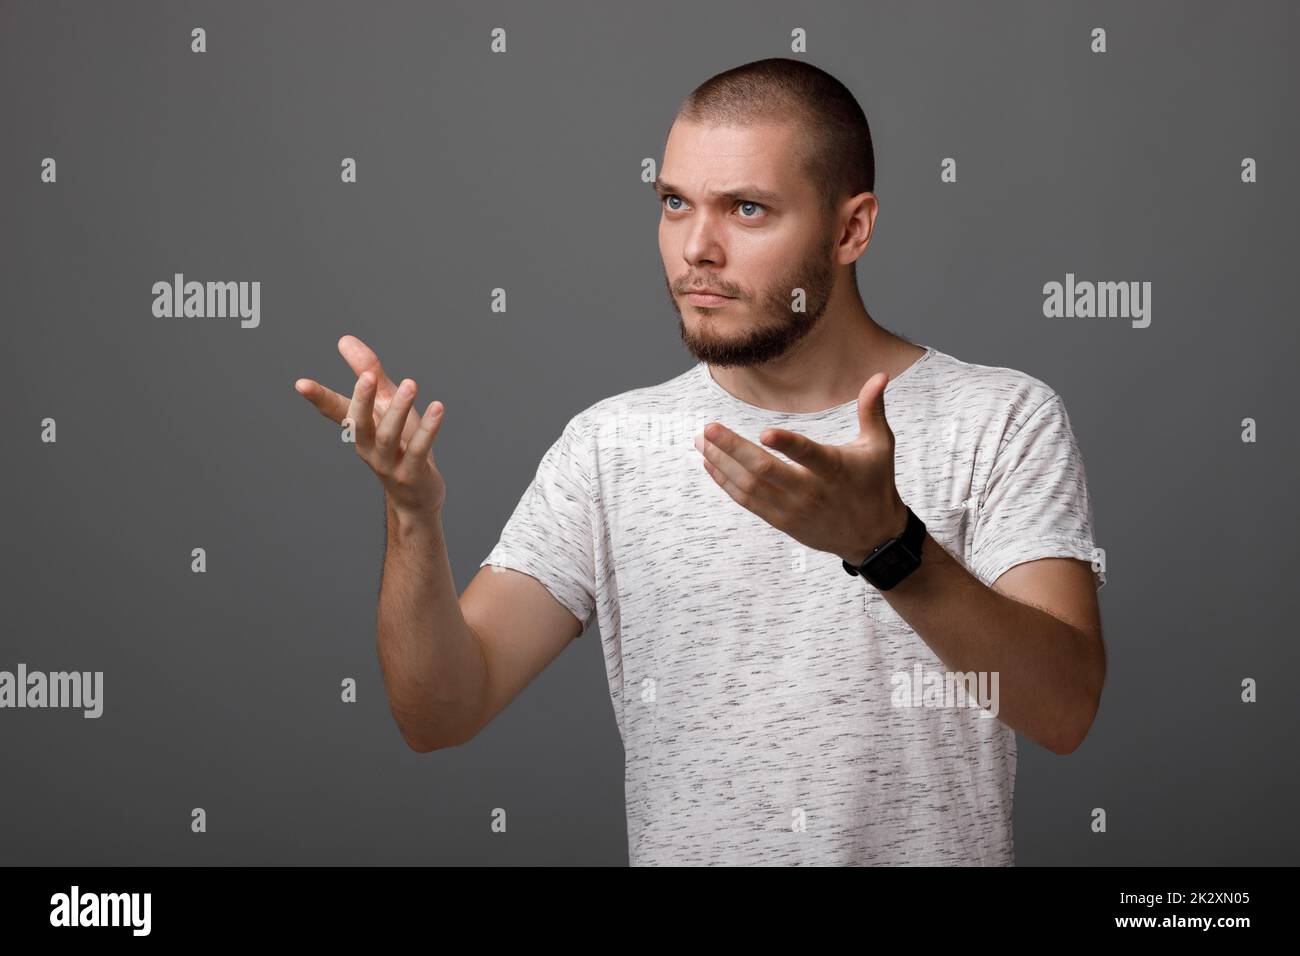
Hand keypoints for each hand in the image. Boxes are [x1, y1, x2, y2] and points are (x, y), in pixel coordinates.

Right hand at [294, 335, 446, 516]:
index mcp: (359, 428)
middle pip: (360, 423)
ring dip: (399, 410)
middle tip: (367, 375)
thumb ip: (368, 372)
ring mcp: (388, 462)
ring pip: (388, 435)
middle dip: (362, 399)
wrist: (416, 494)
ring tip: (411, 384)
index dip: (318, 397)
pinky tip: (439, 408)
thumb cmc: (400, 443)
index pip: (335, 410)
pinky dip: (428, 429)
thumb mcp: (386, 403)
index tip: (300, 383)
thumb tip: (343, 340)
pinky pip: (418, 449)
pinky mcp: (411, 473)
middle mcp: (368, 446)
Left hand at [693, 371, 908, 564]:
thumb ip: (872, 409)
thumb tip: (880, 374)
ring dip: (722, 463)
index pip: (808, 455)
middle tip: (708, 429)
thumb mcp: (880, 446)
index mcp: (834, 469)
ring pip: (749, 487)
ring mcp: (793, 508)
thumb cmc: (875, 484)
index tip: (764, 432)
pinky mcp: (781, 521)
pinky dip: (726, 483)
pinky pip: (747, 502)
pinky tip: (710, 465)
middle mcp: (811, 491)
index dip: (787, 444)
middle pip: (765, 471)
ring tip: (702, 442)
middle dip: (732, 449)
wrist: (872, 537)